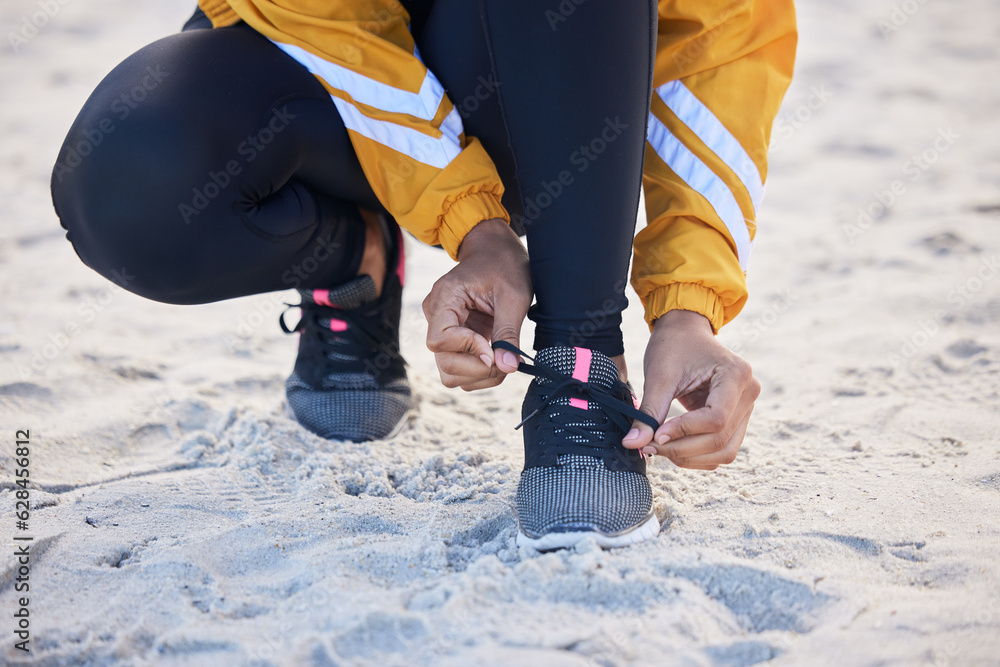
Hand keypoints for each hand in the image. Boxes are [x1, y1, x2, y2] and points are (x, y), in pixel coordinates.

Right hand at [422, 218, 531, 390]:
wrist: (495, 250)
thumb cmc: (504, 264)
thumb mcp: (514, 295)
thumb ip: (509, 333)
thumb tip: (508, 367)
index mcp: (445, 298)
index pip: (439, 340)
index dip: (468, 349)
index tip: (493, 345)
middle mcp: (436, 316)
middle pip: (444, 363)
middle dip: (478, 369)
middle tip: (505, 359)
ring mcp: (443, 329)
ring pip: (450, 373)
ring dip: (480, 375)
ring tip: (503, 359)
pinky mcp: (454, 339)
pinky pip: (460, 368)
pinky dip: (480, 372)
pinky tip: (497, 356)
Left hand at [622, 310, 760, 468]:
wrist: (685, 332)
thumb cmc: (673, 346)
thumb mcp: (659, 376)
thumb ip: (648, 412)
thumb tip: (631, 444)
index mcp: (736, 374)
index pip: (716, 419)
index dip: (684, 432)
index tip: (656, 435)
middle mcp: (749, 392)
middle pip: (721, 440)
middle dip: (683, 449)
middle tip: (650, 446)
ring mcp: (747, 408)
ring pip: (725, 451)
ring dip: (690, 457)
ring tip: (659, 447)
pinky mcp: (737, 419)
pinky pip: (722, 449)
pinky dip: (697, 455)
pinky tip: (673, 445)